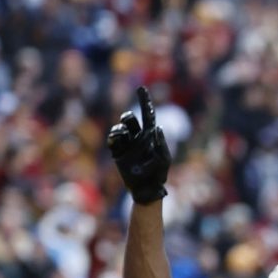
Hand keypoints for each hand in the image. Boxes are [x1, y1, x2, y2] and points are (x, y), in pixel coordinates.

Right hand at [107, 86, 171, 203]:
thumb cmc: (158, 175)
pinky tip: (119, 142)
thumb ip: (162, 144)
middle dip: (127, 118)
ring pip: (120, 126)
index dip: (144, 101)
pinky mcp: (117, 151)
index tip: (141, 88)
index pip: (147, 115)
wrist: (144, 189)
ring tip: (125, 138)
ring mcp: (126, 143)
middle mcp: (137, 137)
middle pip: (129, 118)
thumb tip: (157, 128)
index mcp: (150, 136)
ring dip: (121, 129)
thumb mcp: (164, 160)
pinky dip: (115, 137)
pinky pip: (113, 138)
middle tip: (129, 126)